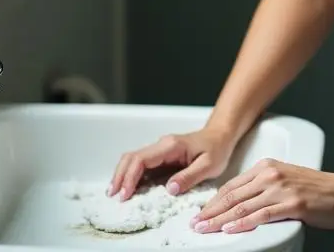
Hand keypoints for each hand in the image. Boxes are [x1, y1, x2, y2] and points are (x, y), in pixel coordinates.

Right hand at [108, 128, 235, 200]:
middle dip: (120, 176)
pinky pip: (142, 165)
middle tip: (113, 196)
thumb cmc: (216, 149)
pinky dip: (132, 176)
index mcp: (170, 146)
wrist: (220, 136)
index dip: (130, 177)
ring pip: (133, 160)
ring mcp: (160, 150)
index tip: (125, 194)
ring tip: (116, 194)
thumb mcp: (209, 166)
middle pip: (131, 158)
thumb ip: (189, 177)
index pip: (141, 159)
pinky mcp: (161, 157)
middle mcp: (161, 145)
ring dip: (123, 175)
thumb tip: (168, 190)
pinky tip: (129, 188)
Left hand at [191, 158, 333, 233]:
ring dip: (219, 220)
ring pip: (241, 206)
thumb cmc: (320, 191)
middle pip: (232, 195)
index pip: (232, 185)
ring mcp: (281, 188)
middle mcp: (271, 174)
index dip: (213, 201)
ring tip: (205, 229)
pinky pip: (260, 215)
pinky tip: (230, 230)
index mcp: (268, 166)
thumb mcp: (287, 181)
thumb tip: (242, 205)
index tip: (201, 212)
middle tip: (195, 223)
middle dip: (210, 212)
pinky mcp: (291, 205)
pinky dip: (242, 223)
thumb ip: (265, 189)